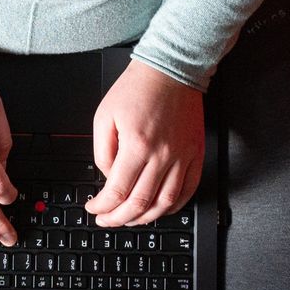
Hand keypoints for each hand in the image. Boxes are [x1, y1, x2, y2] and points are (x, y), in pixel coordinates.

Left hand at [85, 60, 204, 226]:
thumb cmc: (137, 88)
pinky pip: (188, 190)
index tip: (94, 208)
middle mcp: (162, 155)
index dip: (102, 207)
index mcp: (136, 144)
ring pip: (165, 203)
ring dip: (145, 218)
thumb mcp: (105, 116)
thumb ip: (102, 151)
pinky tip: (160, 209)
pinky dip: (173, 206)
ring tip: (130, 219)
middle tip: (107, 220)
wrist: (171, 69)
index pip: (117, 191)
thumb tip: (108, 177)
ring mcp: (182, 156)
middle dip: (119, 218)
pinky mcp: (195, 154)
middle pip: (140, 203)